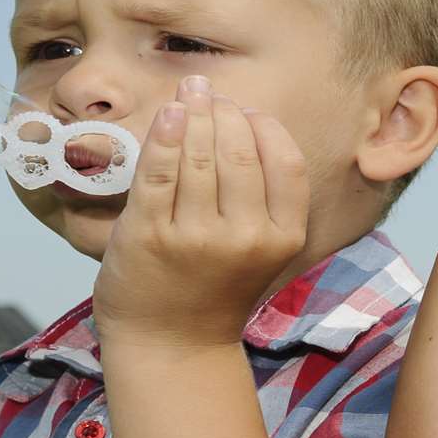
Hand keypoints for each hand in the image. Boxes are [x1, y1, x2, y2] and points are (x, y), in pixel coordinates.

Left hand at [92, 75, 311, 349]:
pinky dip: (164, 136)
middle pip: (241, 151)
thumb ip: (263, 197)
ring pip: (200, 155)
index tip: (246, 112)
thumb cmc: (214, 289)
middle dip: (224, 111)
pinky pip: (159, 171)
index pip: (286, 162)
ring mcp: (196, 237)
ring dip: (194, 113)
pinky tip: (169, 115)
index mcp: (284, 238)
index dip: (265, 127)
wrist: (172, 344)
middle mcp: (246, 238)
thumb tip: (244, 119)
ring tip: (189, 94)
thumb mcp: (262, 249)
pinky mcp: (151, 234)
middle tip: (209, 92)